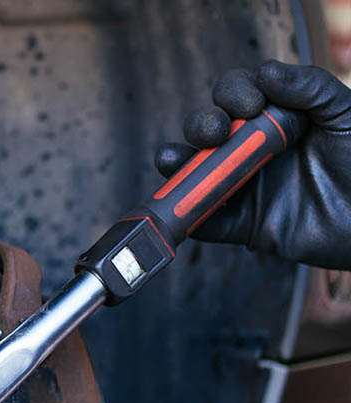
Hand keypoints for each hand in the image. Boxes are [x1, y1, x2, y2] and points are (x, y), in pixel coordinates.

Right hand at [155, 60, 350, 269]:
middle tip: (215, 132)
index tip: (250, 105)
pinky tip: (184, 206)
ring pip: (195, 174)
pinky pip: (207, 223)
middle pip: (208, 131)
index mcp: (274, 119)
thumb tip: (265, 72)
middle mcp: (251, 150)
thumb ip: (309, 87)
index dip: (232, 93)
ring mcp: (243, 188)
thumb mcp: (343, 114)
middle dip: (201, 125)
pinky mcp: (242, 226)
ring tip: (174, 160)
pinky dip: (190, 216)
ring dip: (178, 165)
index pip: (237, 95)